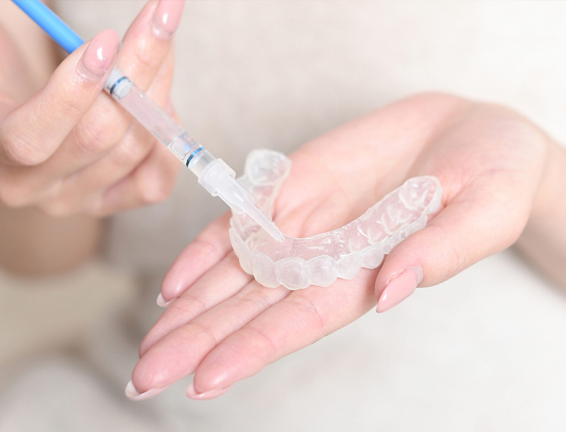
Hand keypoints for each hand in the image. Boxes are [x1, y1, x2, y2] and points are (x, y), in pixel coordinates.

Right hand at [0, 0, 183, 215]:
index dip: (72, 92)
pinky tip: (162, 101)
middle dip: (135, 71)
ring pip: (130, 150)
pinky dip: (168, 143)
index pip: (28, 138)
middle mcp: (27, 186)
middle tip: (158, 19)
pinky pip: (152, 185)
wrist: (3, 122)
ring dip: (157, 91)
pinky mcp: (106, 203)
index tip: (106, 39)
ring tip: (161, 44)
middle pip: (97, 136)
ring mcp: (71, 200)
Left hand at [127, 93, 555, 399]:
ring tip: (148, 345)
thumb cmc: (491, 176)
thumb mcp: (481, 212)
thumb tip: (389, 292)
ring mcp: (301, 227)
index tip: (204, 381)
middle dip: (196, 345)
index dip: (250, 352)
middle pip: (249, 312)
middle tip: (145, 377)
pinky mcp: (290, 189)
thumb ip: (438, 253)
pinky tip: (173, 284)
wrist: (469, 131)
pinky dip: (204, 251)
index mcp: (365, 279)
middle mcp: (322, 262)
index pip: (297, 325)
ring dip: (188, 309)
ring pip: (233, 276)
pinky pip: (239, 225)